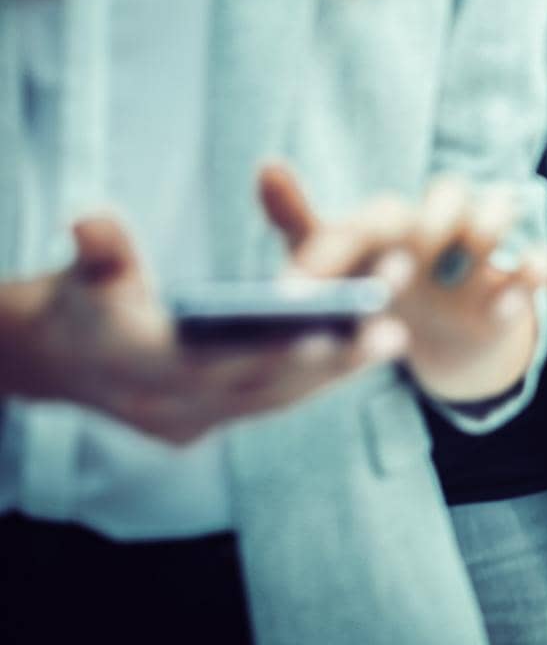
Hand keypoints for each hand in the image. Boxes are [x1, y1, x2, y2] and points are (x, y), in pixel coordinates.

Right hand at [4, 213, 405, 444]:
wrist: (56, 358)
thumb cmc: (77, 299)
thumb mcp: (82, 272)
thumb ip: (99, 249)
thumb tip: (92, 219)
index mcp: (138, 370)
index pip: (216, 368)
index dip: (272, 353)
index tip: (325, 334)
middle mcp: (168, 408)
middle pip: (262, 388)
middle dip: (330, 361)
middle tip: (393, 332)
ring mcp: (189, 424)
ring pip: (275, 400)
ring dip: (335, 370)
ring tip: (393, 335)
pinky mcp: (207, 425)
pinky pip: (272, 403)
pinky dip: (315, 377)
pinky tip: (361, 349)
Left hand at [262, 165, 546, 405]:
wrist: (433, 337)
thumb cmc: (377, 287)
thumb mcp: (336, 264)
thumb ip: (300, 219)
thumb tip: (265, 164)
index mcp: (395, 221)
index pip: (382, 212)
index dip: (358, 238)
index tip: (336, 280)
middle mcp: (440, 224)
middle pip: (449, 192)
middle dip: (433, 218)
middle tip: (413, 246)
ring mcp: (481, 252)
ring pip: (499, 210)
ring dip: (489, 226)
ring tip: (473, 254)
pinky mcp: (513, 285)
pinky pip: (540, 261)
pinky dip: (534, 271)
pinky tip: (512, 298)